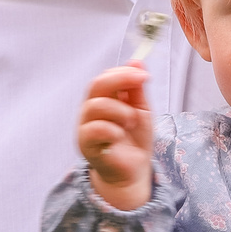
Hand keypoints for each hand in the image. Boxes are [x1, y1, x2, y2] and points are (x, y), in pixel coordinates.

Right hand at [77, 63, 154, 208]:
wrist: (134, 170)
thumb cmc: (135, 139)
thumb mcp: (141, 110)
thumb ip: (136, 89)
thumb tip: (137, 61)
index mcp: (103, 99)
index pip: (106, 77)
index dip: (123, 72)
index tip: (144, 75)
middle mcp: (90, 109)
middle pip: (96, 85)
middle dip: (120, 80)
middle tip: (141, 82)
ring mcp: (85, 126)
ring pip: (96, 106)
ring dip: (120, 111)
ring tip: (131, 122)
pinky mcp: (85, 145)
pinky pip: (94, 130)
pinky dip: (112, 130)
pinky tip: (120, 136)